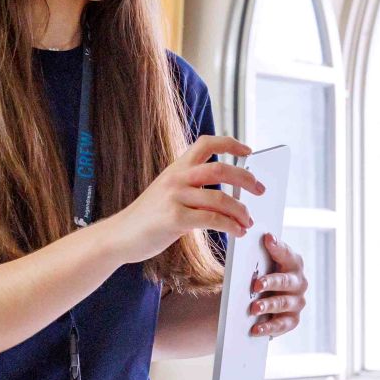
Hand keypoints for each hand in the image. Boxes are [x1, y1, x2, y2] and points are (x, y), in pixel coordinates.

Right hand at [103, 136, 262, 264]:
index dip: (230, 143)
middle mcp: (176, 178)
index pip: (206, 143)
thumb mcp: (168, 193)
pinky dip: (230, 226)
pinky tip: (237, 232)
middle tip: (260, 189)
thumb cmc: (148, 218)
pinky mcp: (174, 219)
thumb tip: (224, 197)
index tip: (248, 150)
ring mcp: (175, 198)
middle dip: (246, 179)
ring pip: (220, 198)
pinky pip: (212, 219)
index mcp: (176, 168)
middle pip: (221, 168)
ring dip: (241, 211)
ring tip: (247, 222)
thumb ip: (192, 189)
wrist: (120, 236)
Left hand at [246, 232, 307, 338]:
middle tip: (256, 285)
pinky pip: (281, 325)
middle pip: (287, 281)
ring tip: (253, 308)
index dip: (278, 247)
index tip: (267, 238)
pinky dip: (268, 327)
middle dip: (272, 282)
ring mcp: (297, 302)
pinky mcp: (292, 320)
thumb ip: (255, 259)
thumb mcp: (258, 266)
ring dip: (268, 305)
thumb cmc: (261, 276)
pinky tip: (255, 329)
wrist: (262, 300)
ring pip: (284, 303)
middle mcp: (299, 282)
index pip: (286, 253)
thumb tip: (242, 254)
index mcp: (293, 263)